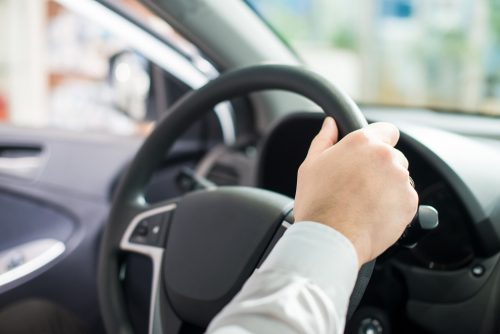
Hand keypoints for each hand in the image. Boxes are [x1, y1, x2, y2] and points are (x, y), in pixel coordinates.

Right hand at [294, 117, 417, 265]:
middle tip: (360, 186)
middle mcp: (385, 156)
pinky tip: (373, 214)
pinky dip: (394, 206)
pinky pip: (406, 199)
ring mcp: (400, 179)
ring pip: (400, 178)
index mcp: (362, 142)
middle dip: (381, 168)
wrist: (331, 238)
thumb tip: (330, 124)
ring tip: (365, 203)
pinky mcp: (409, 202)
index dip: (379, 141)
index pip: (387, 130)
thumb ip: (324, 139)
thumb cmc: (317, 203)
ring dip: (389, 187)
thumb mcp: (311, 165)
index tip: (370, 155)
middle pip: (393, 156)